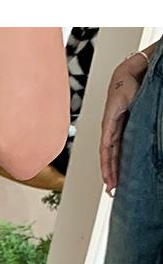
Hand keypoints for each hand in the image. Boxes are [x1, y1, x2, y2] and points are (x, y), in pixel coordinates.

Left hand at [100, 55, 144, 193]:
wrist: (134, 72)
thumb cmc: (143, 88)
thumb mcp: (147, 113)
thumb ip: (148, 127)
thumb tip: (157, 140)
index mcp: (125, 127)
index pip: (121, 151)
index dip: (120, 167)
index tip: (121, 182)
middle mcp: (116, 130)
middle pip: (113, 157)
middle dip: (113, 175)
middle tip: (114, 191)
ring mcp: (110, 128)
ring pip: (108, 155)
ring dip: (109, 172)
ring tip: (111, 186)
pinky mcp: (108, 124)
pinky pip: (106, 146)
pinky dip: (106, 161)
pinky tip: (107, 172)